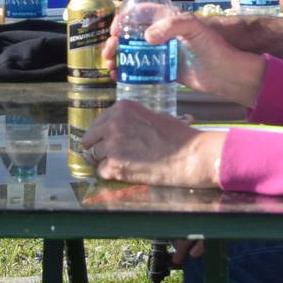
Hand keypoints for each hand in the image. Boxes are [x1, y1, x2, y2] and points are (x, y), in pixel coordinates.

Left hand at [80, 100, 224, 187]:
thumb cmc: (178, 137)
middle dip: (100, 147)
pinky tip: (129, 172)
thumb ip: (130, 120)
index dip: (103, 134)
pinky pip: (101, 172)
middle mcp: (113, 123)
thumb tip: (115, 129)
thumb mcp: (153, 116)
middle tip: (116, 155)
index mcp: (122, 108)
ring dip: (107, 161)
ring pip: (94, 156)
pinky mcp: (115, 165)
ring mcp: (112, 144)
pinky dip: (112, 174)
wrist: (191, 156)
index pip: (97, 122)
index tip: (111, 141)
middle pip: (90, 139)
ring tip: (128, 163)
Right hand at [98, 13, 265, 104]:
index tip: (114, 32)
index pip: (139, 12)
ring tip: (110, 66)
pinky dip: (127, 70)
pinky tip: (118, 76)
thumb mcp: (195, 28)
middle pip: (131, 33)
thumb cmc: (214, 47)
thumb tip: (146, 37)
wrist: (227, 74)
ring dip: (118, 56)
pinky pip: (140, 67)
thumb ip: (172, 26)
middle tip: (108, 53)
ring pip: (132, 51)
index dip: (123, 19)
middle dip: (115, 42)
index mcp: (168, 19)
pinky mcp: (164, 69)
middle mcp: (162, 33)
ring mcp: (162, 52)